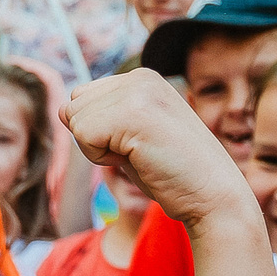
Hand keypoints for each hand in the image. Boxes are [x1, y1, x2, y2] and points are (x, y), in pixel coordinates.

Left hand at [62, 70, 253, 232]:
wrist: (213, 198)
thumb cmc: (173, 175)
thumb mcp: (130, 139)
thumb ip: (100, 120)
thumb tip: (62, 109)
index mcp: (142, 79)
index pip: (82, 98)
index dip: (99, 132)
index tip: (137, 146)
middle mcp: (140, 77)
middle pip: (73, 106)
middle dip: (95, 138)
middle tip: (138, 153)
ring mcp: (138, 91)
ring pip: (74, 120)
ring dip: (99, 149)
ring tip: (140, 156)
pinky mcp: (133, 113)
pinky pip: (83, 135)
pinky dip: (102, 158)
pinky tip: (139, 160)